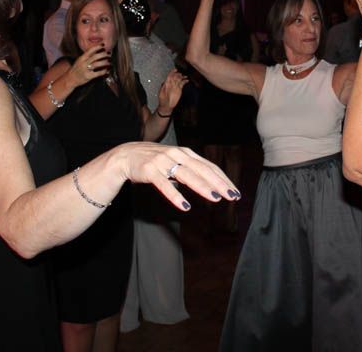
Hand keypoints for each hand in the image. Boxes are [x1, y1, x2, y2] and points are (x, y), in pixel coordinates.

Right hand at [68, 45, 110, 86]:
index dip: (97, 47)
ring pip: (97, 64)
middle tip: (109, 54)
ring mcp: (85, 70)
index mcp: (81, 58)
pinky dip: (104, 72)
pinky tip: (107, 71)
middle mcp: (83, 63)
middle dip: (103, 54)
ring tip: (110, 62)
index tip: (103, 45)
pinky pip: (98, 73)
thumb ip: (87, 57)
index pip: (90, 50)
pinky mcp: (88, 76)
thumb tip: (97, 51)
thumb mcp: (79, 61)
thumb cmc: (76, 69)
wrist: (70, 79)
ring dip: (105, 62)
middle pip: (95, 57)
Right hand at [115, 142, 239, 210]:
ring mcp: (164, 162)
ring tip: (215, 198)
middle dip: (219, 183)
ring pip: (187, 176)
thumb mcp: (176, 161)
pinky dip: (176, 196)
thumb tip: (211, 182)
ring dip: (202, 187)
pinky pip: (165, 185)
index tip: (234, 191)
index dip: (223, 178)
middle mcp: (177, 155)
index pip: (209, 167)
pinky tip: (185, 207)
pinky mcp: (150, 171)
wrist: (126, 155)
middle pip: (202, 170)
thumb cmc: (155, 160)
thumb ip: (191, 169)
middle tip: (231, 196)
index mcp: (186, 153)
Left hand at [157, 69, 187, 112]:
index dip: (172, 72)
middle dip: (178, 74)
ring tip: (185, 76)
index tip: (175, 69)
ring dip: (182, 77)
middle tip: (181, 74)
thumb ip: (164, 87)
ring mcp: (175, 87)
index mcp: (166, 84)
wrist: (166, 106)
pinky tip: (187, 80)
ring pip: (179, 80)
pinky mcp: (179, 90)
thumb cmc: (162, 100)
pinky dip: (185, 82)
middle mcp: (171, 84)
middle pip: (175, 77)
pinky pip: (182, 84)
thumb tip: (166, 82)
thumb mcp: (161, 93)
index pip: (169, 76)